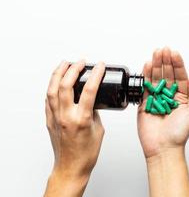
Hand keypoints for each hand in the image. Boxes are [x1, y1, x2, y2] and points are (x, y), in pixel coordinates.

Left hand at [44, 60, 104, 196]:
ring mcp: (55, 117)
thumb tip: (92, 101)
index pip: (90, 90)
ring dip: (58, 73)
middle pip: (65, 85)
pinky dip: (52, 86)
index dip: (95, 74)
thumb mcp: (99, 130)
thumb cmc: (86, 153)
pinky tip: (56, 81)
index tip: (99, 66)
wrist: (71, 166)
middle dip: (73, 68)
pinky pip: (48, 99)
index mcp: (81, 119)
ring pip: (52, 89)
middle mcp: (66, 116)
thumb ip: (95, 113)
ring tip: (64, 64)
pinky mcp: (49, 120)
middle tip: (80, 61)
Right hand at [137, 47, 188, 157]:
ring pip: (156, 77)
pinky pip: (145, 86)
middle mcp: (169, 95)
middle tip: (163, 50)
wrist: (162, 147)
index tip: (174, 53)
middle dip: (166, 61)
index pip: (180, 76)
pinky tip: (147, 65)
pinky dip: (146, 75)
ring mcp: (157, 97)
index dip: (178, 64)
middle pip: (167, 74)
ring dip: (156, 64)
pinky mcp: (145, 102)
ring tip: (156, 53)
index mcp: (182, 97)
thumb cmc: (179, 133)